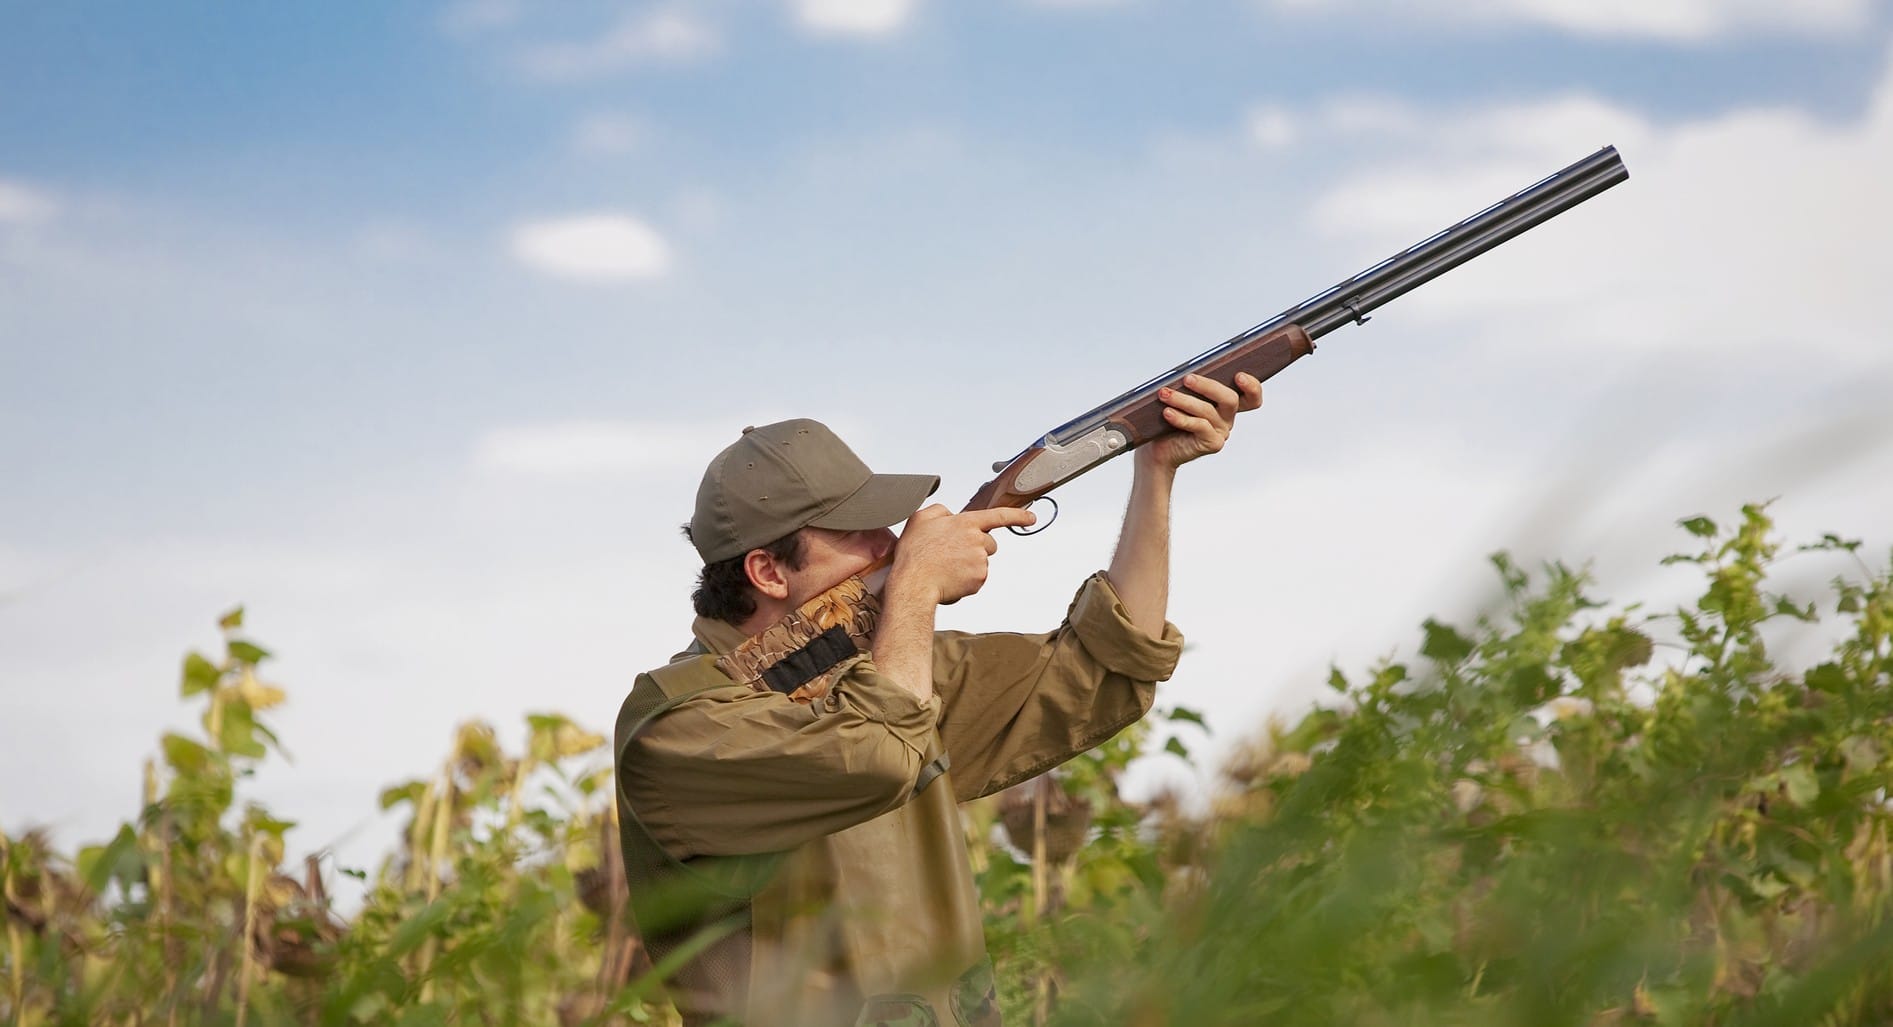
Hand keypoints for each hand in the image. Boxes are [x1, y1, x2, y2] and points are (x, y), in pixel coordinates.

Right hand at [886, 504, 1037, 604]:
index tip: (1031, 518)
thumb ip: (940, 511)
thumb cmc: (914, 553)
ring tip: (945, 567)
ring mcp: (980, 561)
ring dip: (968, 564)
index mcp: (966, 523)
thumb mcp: (920, 519)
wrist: (913, 583)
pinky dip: (966, 580)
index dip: (1018, 515)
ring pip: (982, 561)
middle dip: (976, 547)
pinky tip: (949, 578)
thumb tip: (950, 514)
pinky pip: (977, 578)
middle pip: (989, 543)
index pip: (999, 515)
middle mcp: (978, 540)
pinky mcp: (979, 579)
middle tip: (951, 554)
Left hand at [1140, 371, 1262, 471]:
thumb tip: (1187, 372)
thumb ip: (1192, 384)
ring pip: (1208, 410)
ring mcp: (1222, 431)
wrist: (1159, 448)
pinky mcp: (1213, 443)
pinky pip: (1199, 426)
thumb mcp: (1183, 396)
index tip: (1239, 376)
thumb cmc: (1170, 418)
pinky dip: (1181, 418)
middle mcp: (1228, 417)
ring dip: (1184, 400)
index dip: (1252, 387)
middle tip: (1187, 379)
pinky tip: (1168, 412)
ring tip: (1165, 394)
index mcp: (1225, 403)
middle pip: (1230, 399)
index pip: (1251, 396)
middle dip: (1207, 386)